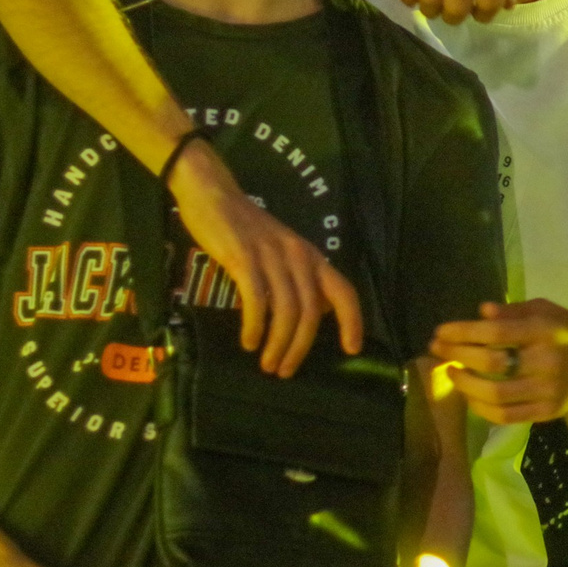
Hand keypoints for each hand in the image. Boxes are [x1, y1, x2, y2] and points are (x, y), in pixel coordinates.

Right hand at [169, 140, 363, 374]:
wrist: (214, 196)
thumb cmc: (247, 229)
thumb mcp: (284, 252)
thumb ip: (300, 279)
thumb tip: (315, 315)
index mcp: (312, 256)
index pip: (344, 291)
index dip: (353, 322)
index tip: (351, 350)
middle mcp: (299, 256)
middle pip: (311, 312)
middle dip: (301, 347)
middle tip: (285, 371)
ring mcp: (272, 256)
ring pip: (287, 311)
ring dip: (278, 344)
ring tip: (268, 364)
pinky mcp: (244, 258)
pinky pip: (257, 300)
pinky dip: (255, 327)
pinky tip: (249, 342)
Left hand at [432, 299, 567, 424]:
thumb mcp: (547, 311)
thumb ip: (515, 310)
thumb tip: (482, 311)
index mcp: (545, 331)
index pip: (496, 331)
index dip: (463, 332)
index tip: (440, 332)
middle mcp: (546, 361)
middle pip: (491, 362)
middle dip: (457, 355)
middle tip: (437, 350)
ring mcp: (547, 391)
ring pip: (495, 394)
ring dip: (465, 384)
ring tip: (452, 372)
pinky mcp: (546, 413)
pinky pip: (506, 415)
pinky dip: (481, 408)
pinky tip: (470, 396)